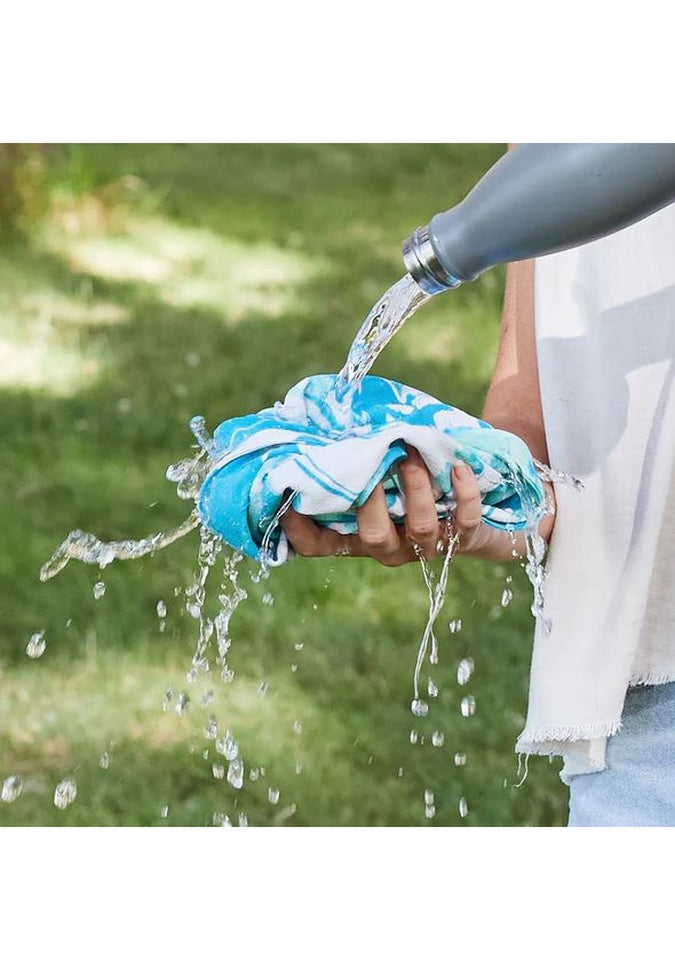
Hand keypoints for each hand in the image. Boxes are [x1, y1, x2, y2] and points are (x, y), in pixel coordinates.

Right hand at [281, 447, 555, 564]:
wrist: (474, 502)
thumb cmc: (408, 478)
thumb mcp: (374, 471)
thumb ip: (346, 456)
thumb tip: (302, 415)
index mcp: (359, 535)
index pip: (319, 545)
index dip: (300, 531)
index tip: (290, 499)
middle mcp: (391, 547)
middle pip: (372, 537)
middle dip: (371, 501)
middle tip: (372, 461)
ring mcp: (428, 545)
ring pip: (420, 527)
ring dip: (416, 487)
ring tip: (411, 451)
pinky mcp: (465, 537)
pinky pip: (464, 520)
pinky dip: (462, 493)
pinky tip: (457, 466)